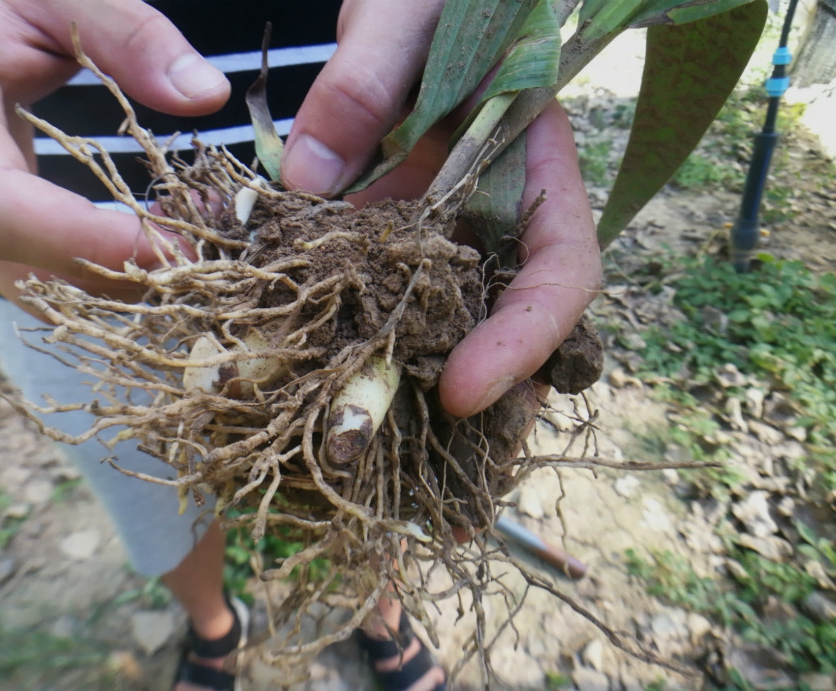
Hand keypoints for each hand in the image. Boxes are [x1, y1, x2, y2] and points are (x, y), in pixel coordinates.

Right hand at [0, 0, 229, 305]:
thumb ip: (129, 33)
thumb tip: (207, 96)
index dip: (87, 240)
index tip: (179, 241)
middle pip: (20, 268)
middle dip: (124, 276)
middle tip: (212, 246)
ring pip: (33, 290)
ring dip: (122, 286)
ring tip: (195, 239)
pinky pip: (37, 278)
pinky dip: (104, 275)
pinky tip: (159, 241)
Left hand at [282, 1, 600, 416]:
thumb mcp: (404, 12)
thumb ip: (365, 79)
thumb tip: (308, 178)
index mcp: (532, 166)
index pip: (559, 269)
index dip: (524, 338)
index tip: (463, 390)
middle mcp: (492, 213)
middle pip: (506, 322)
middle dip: (478, 396)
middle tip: (428, 467)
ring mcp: (439, 230)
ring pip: (442, 322)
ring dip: (411, 383)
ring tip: (372, 448)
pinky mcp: (387, 233)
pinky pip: (376, 291)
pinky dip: (350, 333)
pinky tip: (310, 373)